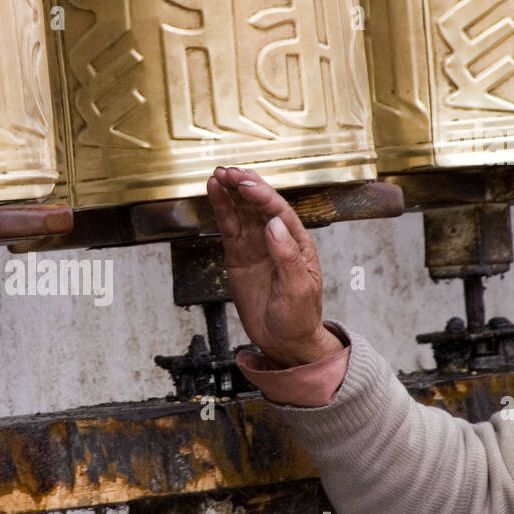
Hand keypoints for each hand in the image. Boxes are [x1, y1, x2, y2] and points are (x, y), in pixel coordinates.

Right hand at [206, 166, 343, 368]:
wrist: (284, 341)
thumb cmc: (299, 318)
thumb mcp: (298, 290)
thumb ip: (287, 257)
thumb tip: (274, 226)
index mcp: (297, 243)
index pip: (278, 212)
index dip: (262, 196)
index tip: (246, 185)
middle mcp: (276, 239)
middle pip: (259, 205)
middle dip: (244, 186)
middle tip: (229, 172)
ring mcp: (256, 246)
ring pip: (242, 212)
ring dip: (230, 193)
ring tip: (217, 175)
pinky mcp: (238, 256)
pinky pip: (229, 228)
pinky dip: (221, 210)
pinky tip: (214, 193)